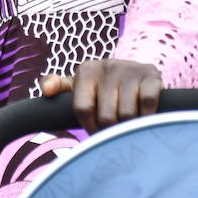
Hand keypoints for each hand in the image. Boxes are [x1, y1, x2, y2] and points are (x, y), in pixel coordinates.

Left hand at [41, 59, 162, 133]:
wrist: (134, 74)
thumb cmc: (100, 87)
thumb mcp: (77, 85)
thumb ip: (57, 86)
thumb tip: (45, 90)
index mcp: (86, 71)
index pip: (83, 109)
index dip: (89, 127)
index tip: (95, 131)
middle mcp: (107, 66)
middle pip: (106, 116)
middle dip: (109, 129)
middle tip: (113, 130)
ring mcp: (130, 70)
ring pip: (127, 114)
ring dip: (128, 126)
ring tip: (127, 124)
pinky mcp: (151, 76)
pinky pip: (148, 104)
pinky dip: (146, 117)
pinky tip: (143, 117)